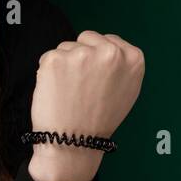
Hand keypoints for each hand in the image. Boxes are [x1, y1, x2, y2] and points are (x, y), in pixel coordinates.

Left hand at [27, 30, 144, 180]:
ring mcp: (82, 54)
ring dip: (64, 64)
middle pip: (86, 38)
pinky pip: (48, 57)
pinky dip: (47, 71)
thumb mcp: (127, 89)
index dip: (97, 58)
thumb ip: (121, 65)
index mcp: (133, 58)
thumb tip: (109, 46)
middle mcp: (110, 52)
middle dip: (80, 56)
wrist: (74, 142)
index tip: (94, 77)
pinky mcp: (56, 59)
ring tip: (70, 91)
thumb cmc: (99, 120)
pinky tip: (56, 91)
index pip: (108, 40)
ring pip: (66, 47)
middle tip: (80, 85)